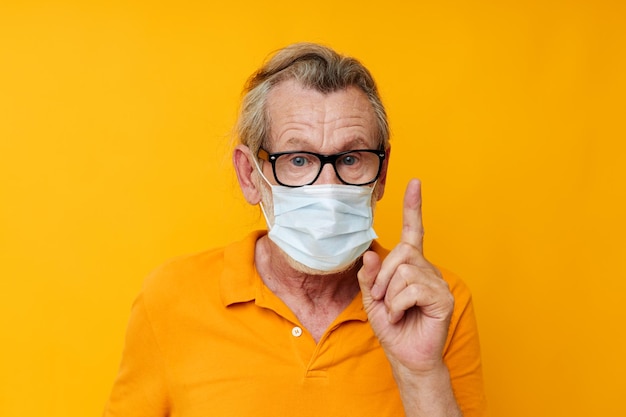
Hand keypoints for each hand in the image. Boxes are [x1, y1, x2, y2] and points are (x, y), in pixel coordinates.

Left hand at [358, 179, 454, 374]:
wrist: (406, 357)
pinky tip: (402, 316)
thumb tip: (371, 254)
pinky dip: (398, 305)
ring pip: (404, 271)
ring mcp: (438, 283)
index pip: (414, 231)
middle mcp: (427, 269)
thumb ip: (370, 277)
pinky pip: (411, 289)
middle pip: (402, 252)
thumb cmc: (392, 327)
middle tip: (382, 300)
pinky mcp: (443, 298)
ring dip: (390, 295)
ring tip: (394, 311)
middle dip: (383, 277)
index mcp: (411, 265)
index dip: (413, 207)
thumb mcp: (372, 299)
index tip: (414, 182)